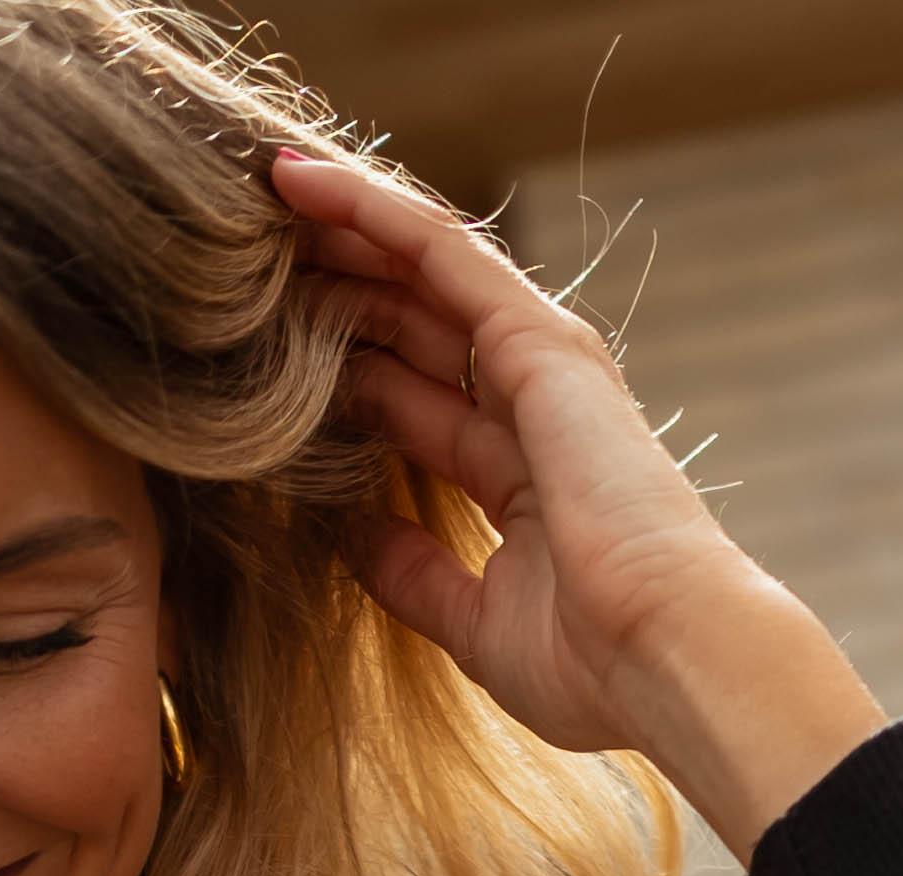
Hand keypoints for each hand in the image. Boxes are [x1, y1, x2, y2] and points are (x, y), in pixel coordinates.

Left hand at [272, 150, 885, 858]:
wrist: (669, 658)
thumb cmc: (596, 667)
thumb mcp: (475, 622)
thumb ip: (415, 575)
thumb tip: (353, 538)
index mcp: (521, 476)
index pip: (412, 400)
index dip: (339, 372)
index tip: (254, 357)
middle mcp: (532, 407)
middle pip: (410, 325)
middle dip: (329, 288)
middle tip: (234, 258)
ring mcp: (540, 365)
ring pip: (421, 270)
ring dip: (341, 228)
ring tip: (255, 191)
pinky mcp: (538, 340)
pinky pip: (441, 251)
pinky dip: (373, 211)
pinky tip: (304, 182)